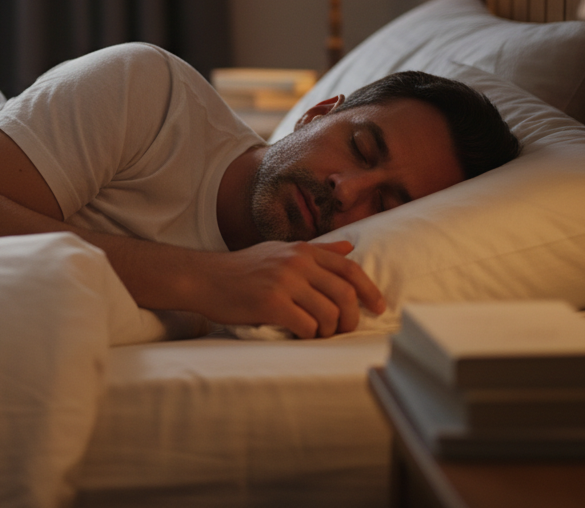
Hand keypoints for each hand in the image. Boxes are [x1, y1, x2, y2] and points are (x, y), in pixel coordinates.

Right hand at [192, 240, 383, 338]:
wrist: (205, 278)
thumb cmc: (243, 268)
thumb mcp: (280, 251)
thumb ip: (317, 251)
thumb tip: (350, 248)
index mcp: (302, 250)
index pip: (349, 269)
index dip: (369, 290)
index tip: (379, 308)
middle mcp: (297, 263)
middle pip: (345, 294)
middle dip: (351, 318)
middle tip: (344, 330)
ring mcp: (284, 282)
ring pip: (329, 314)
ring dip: (328, 330)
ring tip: (318, 333)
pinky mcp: (271, 303)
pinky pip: (306, 326)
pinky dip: (309, 335)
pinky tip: (300, 334)